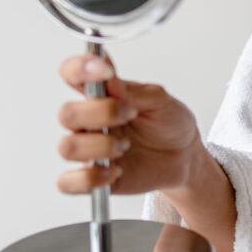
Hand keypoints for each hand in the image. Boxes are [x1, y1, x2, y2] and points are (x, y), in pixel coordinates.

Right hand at [56, 52, 201, 195]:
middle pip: (67, 113)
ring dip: (99, 146)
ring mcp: (90, 149)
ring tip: (125, 146)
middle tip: (130, 114)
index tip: (106, 71)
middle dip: (100, 113)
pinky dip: (90, 178)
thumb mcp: (160, 101)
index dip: (79, 69)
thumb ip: (134, 92)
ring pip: (67, 148)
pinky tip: (115, 171)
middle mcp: (90, 120)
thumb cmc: (169, 123)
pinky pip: (69, 183)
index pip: (72, 74)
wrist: (184, 155)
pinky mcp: (93, 177)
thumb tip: (109, 80)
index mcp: (102, 94)